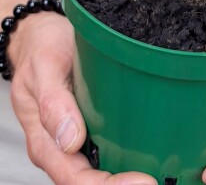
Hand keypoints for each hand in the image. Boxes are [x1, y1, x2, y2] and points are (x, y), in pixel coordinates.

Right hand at [8, 11, 156, 184]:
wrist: (39, 36)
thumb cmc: (41, 49)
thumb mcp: (44, 66)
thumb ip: (53, 102)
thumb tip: (70, 140)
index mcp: (45, 143)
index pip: (75, 179)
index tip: (143, 181)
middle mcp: (61, 150)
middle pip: (91, 183)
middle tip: (163, 179)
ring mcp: (77, 142)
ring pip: (102, 172)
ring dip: (129, 175)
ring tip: (166, 172)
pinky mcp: (92, 130)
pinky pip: (109, 153)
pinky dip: (131, 159)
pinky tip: (157, 154)